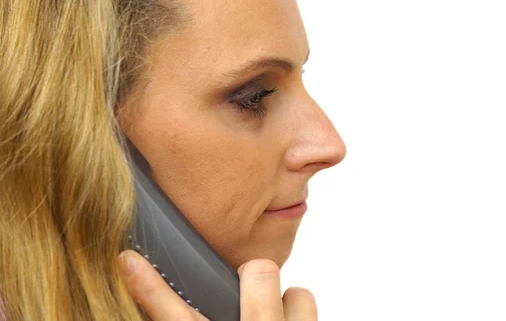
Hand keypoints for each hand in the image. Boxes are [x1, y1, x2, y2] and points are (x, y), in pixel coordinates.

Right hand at [119, 250, 317, 319]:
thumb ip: (199, 318)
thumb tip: (190, 304)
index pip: (174, 317)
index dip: (148, 287)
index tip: (129, 260)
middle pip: (260, 274)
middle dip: (258, 276)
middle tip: (253, 287)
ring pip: (299, 293)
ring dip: (288, 305)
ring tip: (279, 319)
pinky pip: (307, 306)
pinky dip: (300, 316)